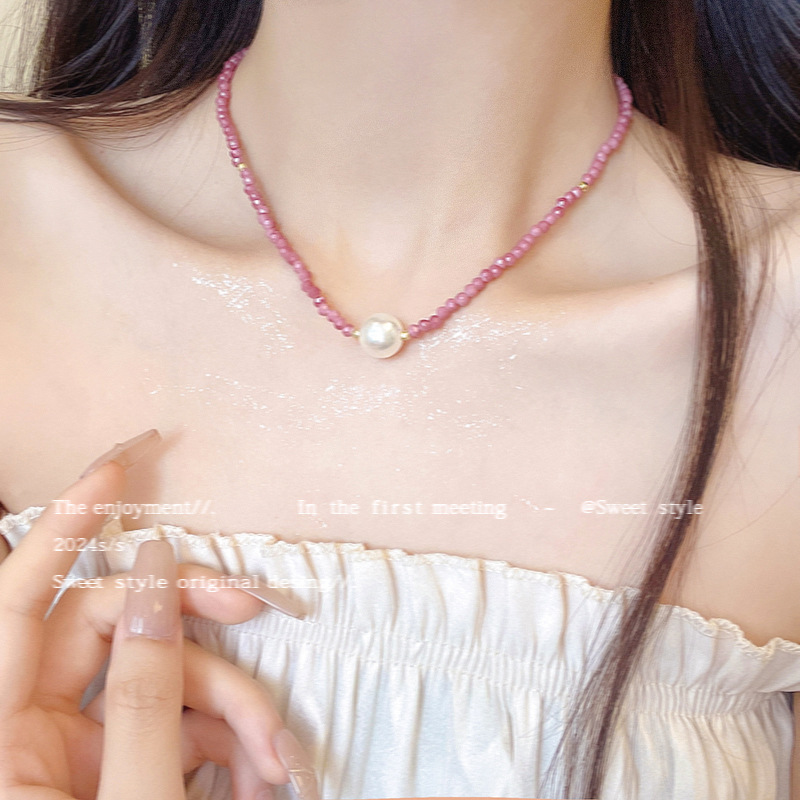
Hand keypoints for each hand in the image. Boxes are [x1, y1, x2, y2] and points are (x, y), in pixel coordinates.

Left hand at [0, 431, 319, 798]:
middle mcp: (27, 732)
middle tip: (257, 610)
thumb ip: (147, 692)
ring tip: (276, 756)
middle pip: (115, 629)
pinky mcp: (116, 768)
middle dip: (194, 620)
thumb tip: (163, 583)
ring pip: (160, 675)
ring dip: (229, 700)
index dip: (66, 525)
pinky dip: (224, 736)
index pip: (21, 599)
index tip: (117, 467)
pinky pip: (175, 721)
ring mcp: (74, 750)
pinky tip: (258, 770)